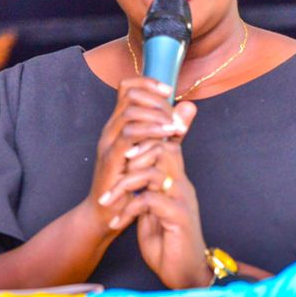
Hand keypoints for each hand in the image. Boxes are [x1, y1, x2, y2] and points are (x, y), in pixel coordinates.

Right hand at [85, 77, 184, 234]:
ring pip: (129, 114)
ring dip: (156, 117)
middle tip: (175, 117)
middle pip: (130, 96)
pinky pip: (128, 137)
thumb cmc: (129, 183)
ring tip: (174, 128)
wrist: (106, 213)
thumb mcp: (154, 150)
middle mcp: (111, 128)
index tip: (168, 91)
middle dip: (157, 101)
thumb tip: (189, 106)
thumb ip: (170, 129)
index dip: (148, 82)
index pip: (128, 88)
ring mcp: (108, 143)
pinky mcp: (111, 160)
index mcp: (119, 123)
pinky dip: (149, 133)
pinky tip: (166, 137)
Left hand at [110, 128, 211, 289]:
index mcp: (177, 183)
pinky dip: (129, 208)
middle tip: (115, 170)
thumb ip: (146, 194)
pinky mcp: (179, 217)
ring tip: (108, 200)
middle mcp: (182, 187)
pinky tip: (118, 222)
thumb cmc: (168, 246)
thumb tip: (130, 179)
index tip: (121, 154)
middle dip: (135, 154)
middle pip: (164, 149)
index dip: (145, 142)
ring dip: (125, 183)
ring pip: (153, 172)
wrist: (186, 275)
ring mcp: (182, 200)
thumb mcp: (153, 214)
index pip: (167, 146)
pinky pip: (149, 199)